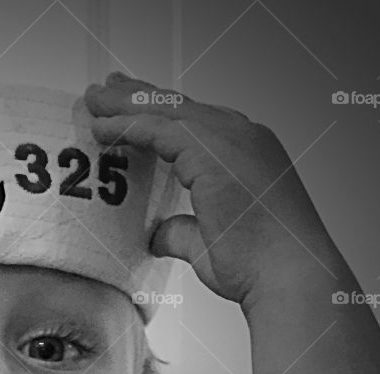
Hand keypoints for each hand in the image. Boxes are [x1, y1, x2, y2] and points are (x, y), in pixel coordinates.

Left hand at [85, 73, 341, 304]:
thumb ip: (181, 232)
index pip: (198, 122)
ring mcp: (232, 139)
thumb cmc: (257, 268)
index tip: (130, 108)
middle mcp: (244, 136)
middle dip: (139, 96)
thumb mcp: (209, 243)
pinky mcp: (212, 151)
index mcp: (249, 152)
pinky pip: (158, 128)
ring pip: (166, 109)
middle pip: (180, 106)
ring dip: (125, 103)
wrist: (287, 276)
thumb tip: (157, 235)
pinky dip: (127, 126)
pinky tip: (100, 127)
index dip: (160, 113)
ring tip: (92, 99)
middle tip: (104, 91)